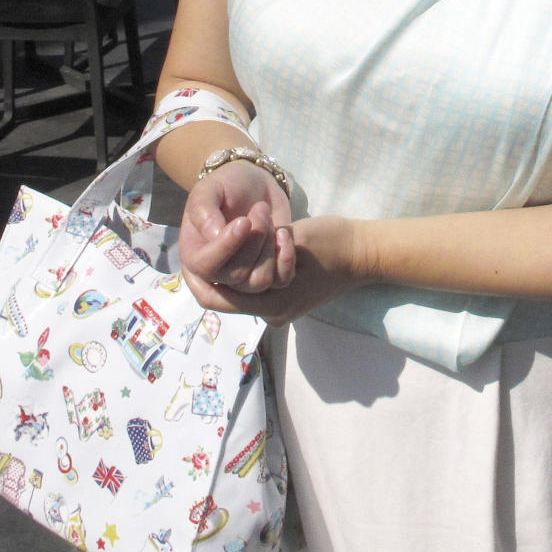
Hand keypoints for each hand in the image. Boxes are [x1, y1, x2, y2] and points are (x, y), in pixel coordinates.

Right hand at [179, 159, 294, 295]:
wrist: (253, 185)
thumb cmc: (226, 185)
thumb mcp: (208, 188)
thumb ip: (203, 210)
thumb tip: (213, 234)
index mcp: (194, 254)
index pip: (206, 267)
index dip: (226, 247)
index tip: (244, 221)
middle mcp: (216, 273)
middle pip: (237, 276)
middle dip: (255, 238)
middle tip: (261, 208)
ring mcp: (244, 277)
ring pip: (260, 280)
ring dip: (270, 246)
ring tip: (268, 219)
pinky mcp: (269, 273)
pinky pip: (281, 281)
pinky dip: (287, 257)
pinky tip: (283, 233)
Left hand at [183, 215, 365, 326]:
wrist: (366, 253)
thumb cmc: (333, 243)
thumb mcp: (292, 238)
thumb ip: (258, 249)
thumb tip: (227, 250)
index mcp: (272, 303)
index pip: (217, 300)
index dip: (197, 280)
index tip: (185, 257)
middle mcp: (274, 313)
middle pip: (227, 297)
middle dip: (214, 272)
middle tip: (198, 246)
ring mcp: (283, 309)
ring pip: (241, 292)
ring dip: (233, 269)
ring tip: (222, 243)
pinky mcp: (289, 300)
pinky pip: (257, 288)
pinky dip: (248, 270)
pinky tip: (243, 249)